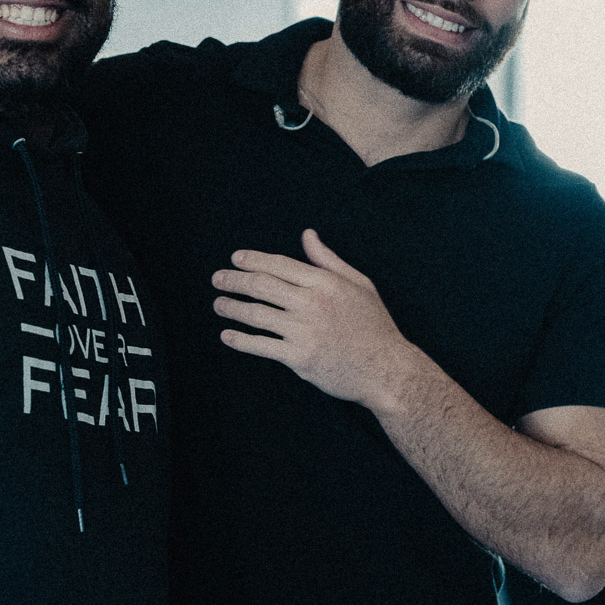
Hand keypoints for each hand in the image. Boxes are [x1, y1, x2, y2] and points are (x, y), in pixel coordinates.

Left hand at [213, 229, 417, 407]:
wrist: (387, 370)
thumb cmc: (374, 326)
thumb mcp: (359, 285)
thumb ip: (328, 260)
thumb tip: (307, 235)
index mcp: (325, 283)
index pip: (279, 265)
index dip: (253, 260)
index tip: (235, 259)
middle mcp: (312, 304)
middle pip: (262, 286)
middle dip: (234, 280)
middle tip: (217, 279)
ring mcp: (304, 332)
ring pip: (257, 315)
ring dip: (232, 308)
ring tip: (218, 304)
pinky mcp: (300, 358)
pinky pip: (262, 346)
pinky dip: (241, 340)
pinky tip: (227, 335)